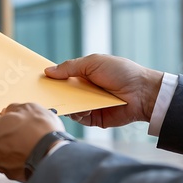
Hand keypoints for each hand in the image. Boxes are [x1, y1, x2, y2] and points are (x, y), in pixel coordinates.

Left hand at [0, 103, 64, 182]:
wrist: (54, 155)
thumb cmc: (40, 132)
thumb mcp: (28, 108)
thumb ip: (13, 109)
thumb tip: (10, 111)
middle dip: (2, 133)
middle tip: (17, 128)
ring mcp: (0, 164)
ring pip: (1, 152)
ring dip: (10, 147)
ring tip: (27, 141)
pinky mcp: (11, 175)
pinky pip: (11, 163)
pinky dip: (17, 158)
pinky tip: (29, 152)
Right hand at [45, 54, 163, 127]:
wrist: (143, 93)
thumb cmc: (121, 72)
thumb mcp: (93, 62)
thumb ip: (70, 67)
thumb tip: (48, 71)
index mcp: (84, 75)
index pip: (63, 77)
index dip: (52, 79)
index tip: (40, 80)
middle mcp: (85, 91)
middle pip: (63, 94)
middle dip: (55, 94)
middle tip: (45, 94)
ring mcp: (90, 105)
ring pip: (70, 107)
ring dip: (67, 105)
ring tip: (68, 102)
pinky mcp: (95, 119)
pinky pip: (79, 118)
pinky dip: (78, 114)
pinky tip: (82, 109)